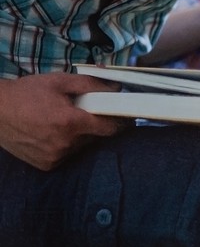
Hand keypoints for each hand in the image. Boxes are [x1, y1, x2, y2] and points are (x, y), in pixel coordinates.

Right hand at [0, 73, 124, 169]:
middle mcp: (65, 143)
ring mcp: (55, 157)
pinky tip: (51, 133)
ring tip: (62, 122)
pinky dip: (65, 145)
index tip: (124, 118)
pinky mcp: (47, 165)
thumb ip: (91, 84)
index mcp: (70, 122)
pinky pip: (67, 155)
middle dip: (94, 125)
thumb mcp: (59, 81)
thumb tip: (117, 88)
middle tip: (81, 113)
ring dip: (79, 136)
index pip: (110, 128)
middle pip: (96, 137)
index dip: (119, 123)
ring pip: (82, 147)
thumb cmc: (26, 93)